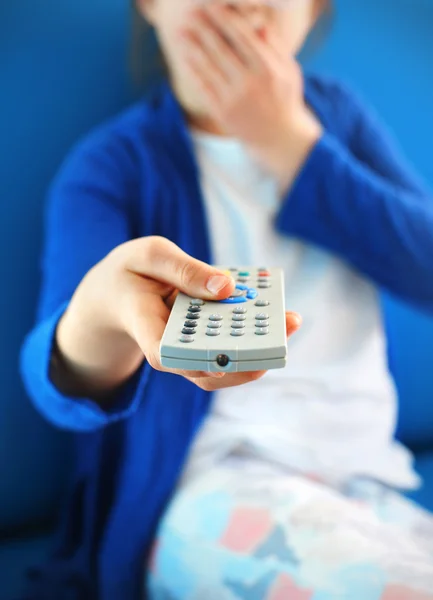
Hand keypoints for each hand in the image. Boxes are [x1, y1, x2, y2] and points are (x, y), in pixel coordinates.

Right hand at [54, 237, 301, 398]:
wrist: (117, 294)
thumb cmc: (131, 272)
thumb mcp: (149, 256)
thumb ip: (183, 269)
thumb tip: (226, 287)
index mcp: (146, 327)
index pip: (166, 354)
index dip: (197, 360)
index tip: (225, 359)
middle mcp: (169, 348)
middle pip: (207, 368)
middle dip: (248, 357)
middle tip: (285, 331)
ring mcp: (187, 351)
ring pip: (223, 365)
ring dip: (260, 350)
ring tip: (291, 322)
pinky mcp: (201, 344)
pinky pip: (228, 346)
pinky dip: (254, 334)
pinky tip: (277, 314)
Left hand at [180, 5, 322, 190]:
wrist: (279, 138)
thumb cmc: (285, 99)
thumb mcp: (290, 70)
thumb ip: (275, 45)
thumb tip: (259, 21)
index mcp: (268, 68)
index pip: (242, 37)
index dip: (225, 19)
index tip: (213, 6)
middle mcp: (249, 83)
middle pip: (221, 49)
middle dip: (204, 29)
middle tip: (191, 13)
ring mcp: (234, 99)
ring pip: (208, 67)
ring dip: (193, 47)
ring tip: (182, 33)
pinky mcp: (222, 113)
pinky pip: (204, 87)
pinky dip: (193, 70)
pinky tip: (186, 58)